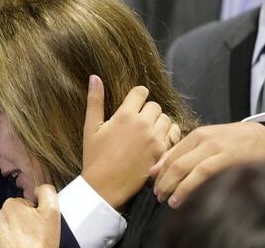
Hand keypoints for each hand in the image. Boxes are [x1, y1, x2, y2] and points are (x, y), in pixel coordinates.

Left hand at [0, 185, 59, 247]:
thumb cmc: (39, 245)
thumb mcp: (52, 214)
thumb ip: (47, 193)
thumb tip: (39, 188)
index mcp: (11, 205)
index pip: (22, 207)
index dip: (31, 218)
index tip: (35, 229)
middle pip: (10, 218)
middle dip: (18, 226)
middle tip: (29, 240)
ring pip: (0, 230)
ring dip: (8, 237)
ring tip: (19, 247)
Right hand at [81, 75, 180, 208]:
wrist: (104, 186)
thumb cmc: (94, 157)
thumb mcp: (91, 127)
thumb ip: (95, 100)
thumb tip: (94, 77)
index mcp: (125, 115)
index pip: (141, 92)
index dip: (136, 96)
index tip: (132, 104)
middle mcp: (143, 125)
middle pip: (155, 105)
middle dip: (147, 110)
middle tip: (137, 121)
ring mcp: (155, 139)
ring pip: (166, 119)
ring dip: (158, 122)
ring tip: (146, 132)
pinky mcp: (162, 153)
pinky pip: (173, 136)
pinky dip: (167, 136)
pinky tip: (155, 142)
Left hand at [149, 122, 264, 207]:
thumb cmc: (233, 140)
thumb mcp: (207, 139)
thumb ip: (182, 151)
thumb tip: (155, 169)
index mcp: (197, 135)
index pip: (171, 155)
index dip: (159, 172)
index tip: (152, 184)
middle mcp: (204, 140)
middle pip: (176, 163)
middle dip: (164, 182)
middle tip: (158, 195)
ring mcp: (217, 150)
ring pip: (188, 169)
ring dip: (175, 187)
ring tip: (168, 200)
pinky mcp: (230, 160)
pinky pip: (205, 174)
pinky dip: (190, 186)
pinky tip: (183, 197)